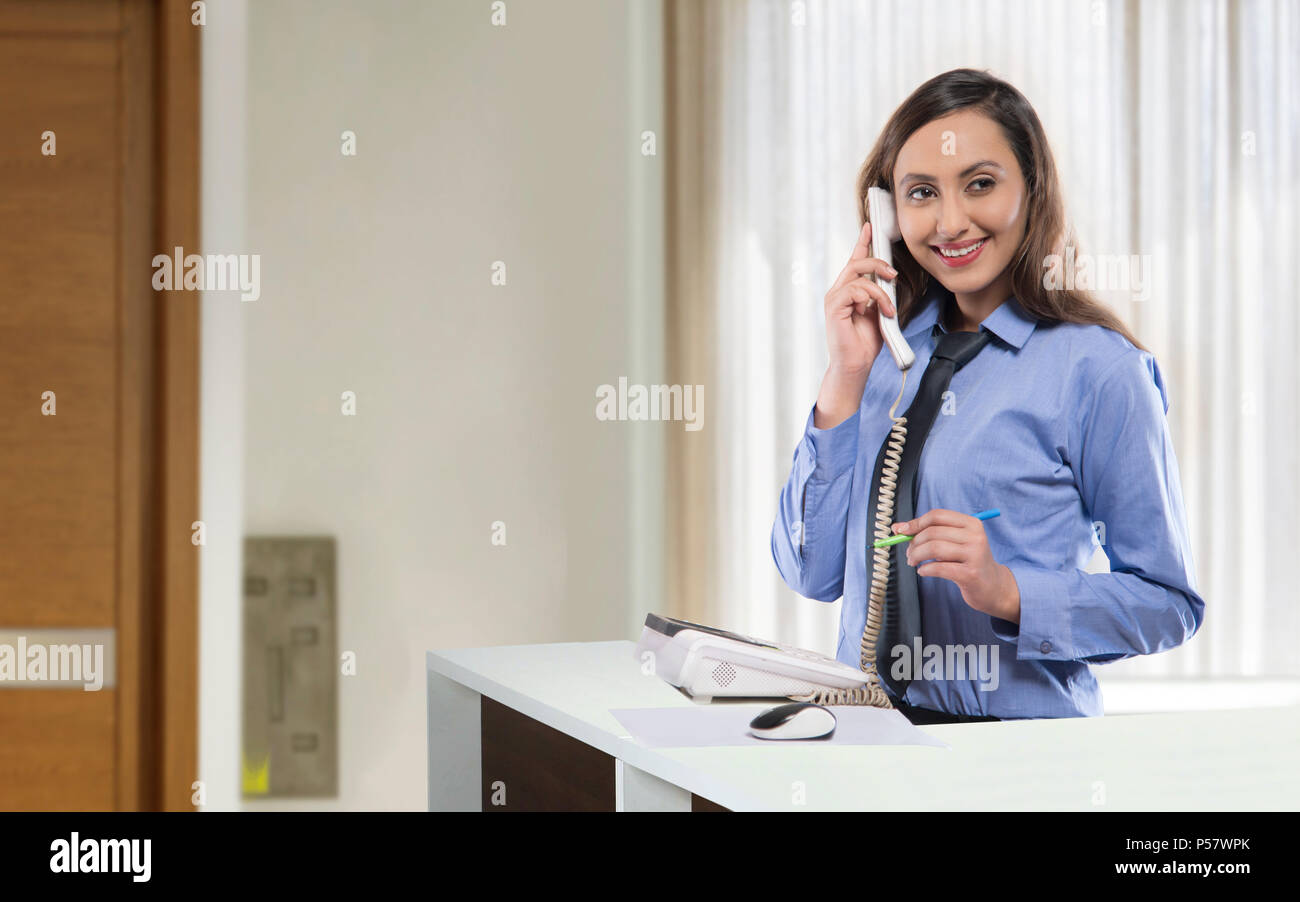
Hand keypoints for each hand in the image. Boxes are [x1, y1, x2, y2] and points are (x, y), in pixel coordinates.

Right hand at [823, 220, 897, 375]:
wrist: (856, 365)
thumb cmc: (865, 343)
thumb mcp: (879, 313)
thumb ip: (880, 295)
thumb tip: (888, 280)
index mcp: (848, 291)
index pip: (854, 261)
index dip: (862, 242)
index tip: (870, 227)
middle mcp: (838, 291)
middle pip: (857, 262)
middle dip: (878, 262)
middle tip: (893, 275)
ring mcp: (834, 298)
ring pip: (859, 275)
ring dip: (880, 290)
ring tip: (889, 308)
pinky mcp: (834, 306)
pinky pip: (856, 289)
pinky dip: (873, 298)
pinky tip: (879, 311)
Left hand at [892, 509, 1020, 622]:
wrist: (992, 587)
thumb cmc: (967, 562)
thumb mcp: (953, 542)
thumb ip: (929, 532)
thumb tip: (897, 527)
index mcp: (971, 523)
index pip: (937, 516)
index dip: (916, 522)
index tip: (901, 531)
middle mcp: (975, 536)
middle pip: (933, 532)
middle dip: (914, 543)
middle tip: (909, 554)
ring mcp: (975, 555)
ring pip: (934, 548)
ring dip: (916, 556)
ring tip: (913, 562)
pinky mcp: (971, 574)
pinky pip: (938, 568)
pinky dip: (925, 570)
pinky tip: (923, 572)